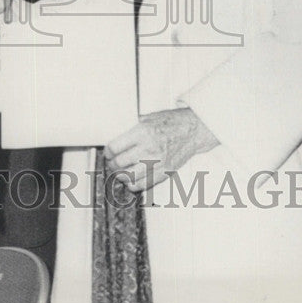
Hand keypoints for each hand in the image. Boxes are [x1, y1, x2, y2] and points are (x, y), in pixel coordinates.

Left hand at [103, 108, 218, 191]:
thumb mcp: (149, 117)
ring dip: (120, 176)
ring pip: (129, 177)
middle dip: (112, 164)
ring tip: (119, 172)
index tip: (108, 153)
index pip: (116, 147)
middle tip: (111, 163)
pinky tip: (131, 180)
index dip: (108, 152)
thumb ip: (132, 127)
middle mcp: (149, 148)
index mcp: (143, 132)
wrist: (193, 130)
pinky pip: (143, 185)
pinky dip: (133, 185)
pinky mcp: (165, 172)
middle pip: (120, 163)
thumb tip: (115, 135)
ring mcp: (158, 162)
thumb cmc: (172, 122)